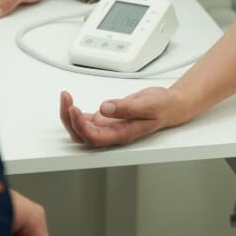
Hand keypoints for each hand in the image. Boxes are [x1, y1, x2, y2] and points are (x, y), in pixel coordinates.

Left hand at [59, 87, 184, 147]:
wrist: (170, 105)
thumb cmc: (162, 107)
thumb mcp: (148, 104)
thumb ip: (127, 107)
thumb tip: (105, 108)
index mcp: (122, 134)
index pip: (95, 138)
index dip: (81, 127)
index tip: (75, 110)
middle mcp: (112, 133)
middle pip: (82, 136)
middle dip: (69, 120)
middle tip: (66, 99)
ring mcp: (107, 126)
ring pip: (80, 128)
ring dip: (69, 115)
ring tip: (65, 97)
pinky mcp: (106, 117)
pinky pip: (84, 118)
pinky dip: (74, 111)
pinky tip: (70, 101)